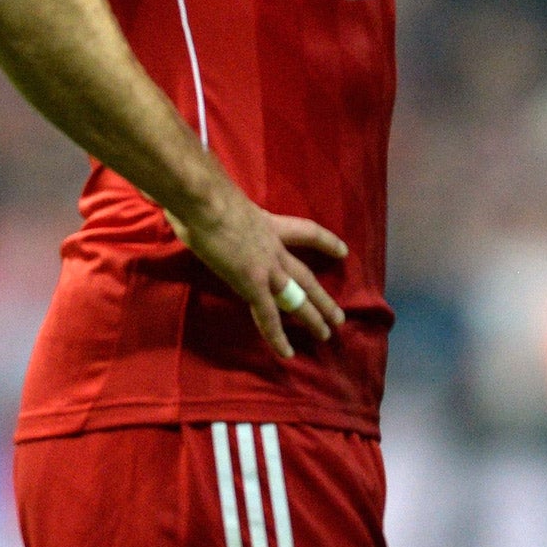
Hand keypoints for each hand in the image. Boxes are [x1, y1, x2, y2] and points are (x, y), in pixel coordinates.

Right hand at [168, 193, 347, 357]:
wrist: (204, 199)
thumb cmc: (203, 194)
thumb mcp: (222, 200)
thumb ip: (220, 209)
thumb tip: (203, 209)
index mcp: (267, 224)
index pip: (305, 232)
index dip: (325, 242)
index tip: (343, 251)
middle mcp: (273, 247)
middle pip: (305, 275)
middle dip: (321, 296)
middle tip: (339, 315)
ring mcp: (265, 267)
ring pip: (296, 297)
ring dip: (312, 317)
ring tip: (328, 333)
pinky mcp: (252, 282)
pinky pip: (268, 315)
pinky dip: (277, 336)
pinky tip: (287, 352)